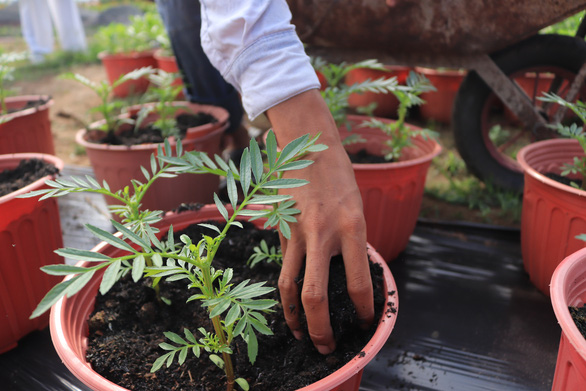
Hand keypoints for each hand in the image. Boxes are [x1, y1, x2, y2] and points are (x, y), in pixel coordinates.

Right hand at [266, 89, 373, 354]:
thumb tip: (347, 277)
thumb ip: (352, 244)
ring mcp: (297, 232)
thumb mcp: (357, 209)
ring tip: (299, 333)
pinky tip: (291, 299)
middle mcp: (323, 234)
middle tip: (326, 345)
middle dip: (320, 328)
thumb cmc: (340, 177)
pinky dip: (287, 287)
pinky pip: (284, 265)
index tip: (364, 321)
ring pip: (288, 286)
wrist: (309, 145)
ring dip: (293, 316)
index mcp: (352, 228)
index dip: (362, 310)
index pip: (358, 283)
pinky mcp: (281, 229)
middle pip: (314, 295)